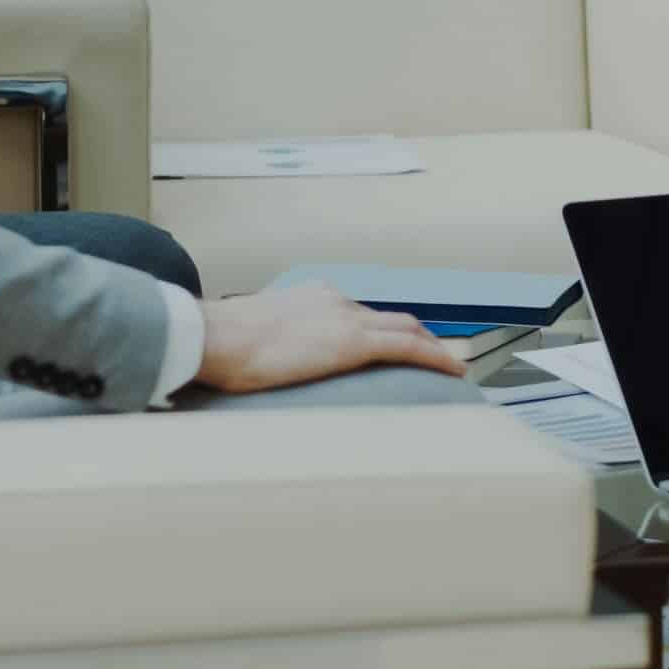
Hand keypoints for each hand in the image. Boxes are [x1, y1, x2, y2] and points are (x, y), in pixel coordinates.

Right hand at [195, 281, 468, 393]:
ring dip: (431, 346)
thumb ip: (269, 345)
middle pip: (389, 318)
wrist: (216, 337)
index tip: (390, 344)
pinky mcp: (353, 341)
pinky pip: (408, 347)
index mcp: (311, 298)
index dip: (381, 329)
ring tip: (451, 366)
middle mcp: (335, 301)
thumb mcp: (251, 338)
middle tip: (435, 355)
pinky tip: (453, 370)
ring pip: (406, 329)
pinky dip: (435, 356)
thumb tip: (262, 365)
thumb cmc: (219, 344)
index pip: (357, 313)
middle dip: (416, 335)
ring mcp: (346, 318)